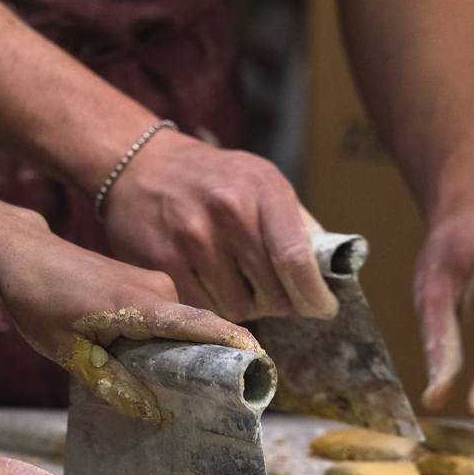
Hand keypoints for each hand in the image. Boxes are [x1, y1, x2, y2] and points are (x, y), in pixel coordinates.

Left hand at [0, 207, 260, 422]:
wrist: (22, 254)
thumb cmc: (39, 300)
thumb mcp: (70, 353)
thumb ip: (113, 383)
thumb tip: (153, 413)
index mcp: (139, 304)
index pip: (199, 325)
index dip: (232, 345)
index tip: (261, 365)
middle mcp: (158, 289)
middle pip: (197, 333)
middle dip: (210, 366)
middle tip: (220, 406)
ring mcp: (155, 283)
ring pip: (182, 328)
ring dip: (184, 355)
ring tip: (187, 394)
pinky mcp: (147, 283)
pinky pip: (171, 318)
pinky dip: (170, 341)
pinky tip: (159, 367)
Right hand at [101, 130, 336, 322]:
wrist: (143, 165)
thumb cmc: (215, 179)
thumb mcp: (262, 181)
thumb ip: (296, 224)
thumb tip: (330, 272)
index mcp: (262, 188)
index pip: (296, 257)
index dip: (313, 294)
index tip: (322, 309)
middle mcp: (228, 210)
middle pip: (272, 292)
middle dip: (278, 301)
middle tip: (269, 292)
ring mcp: (192, 236)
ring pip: (239, 308)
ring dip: (245, 307)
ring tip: (235, 284)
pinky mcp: (163, 260)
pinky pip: (203, 309)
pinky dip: (211, 307)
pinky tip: (207, 285)